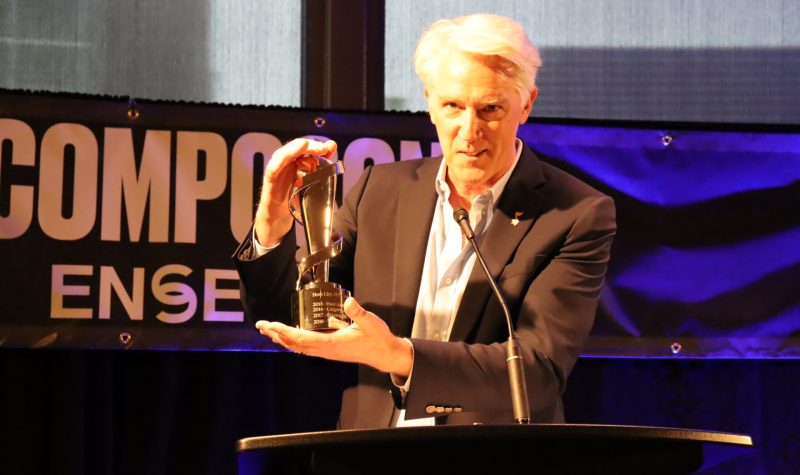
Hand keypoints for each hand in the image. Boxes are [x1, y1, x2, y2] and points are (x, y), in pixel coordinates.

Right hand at [254, 138, 337, 246]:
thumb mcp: (310, 181)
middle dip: (309, 145)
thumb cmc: (293, 196)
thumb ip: (321, 164)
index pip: (306, 147)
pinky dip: (277, 164)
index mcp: (295, 161)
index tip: (330, 147)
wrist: (278, 216)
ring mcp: (277, 171)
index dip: (317, 144)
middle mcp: (285, 163)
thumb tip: (332, 148)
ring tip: (305, 146)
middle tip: (323, 149)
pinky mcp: (270, 182)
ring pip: (282, 155)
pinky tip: (283, 160)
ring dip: (294, 149)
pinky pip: (272, 170)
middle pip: (295, 147)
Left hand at [255, 297, 412, 376]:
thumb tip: (349, 301)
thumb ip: (358, 312)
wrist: (384, 354)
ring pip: (298, 347)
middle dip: (276, 334)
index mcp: (332, 343)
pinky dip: (294, 341)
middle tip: (261, 325)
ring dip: (282, 338)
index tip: (271, 325)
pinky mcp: (330, 349)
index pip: (301, 338)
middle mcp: (326, 350)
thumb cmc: (377, 339)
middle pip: (294, 344)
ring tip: (269, 330)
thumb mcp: (369, 322)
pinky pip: (306, 347)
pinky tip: (290, 336)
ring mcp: (327, 351)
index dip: (284, 332)